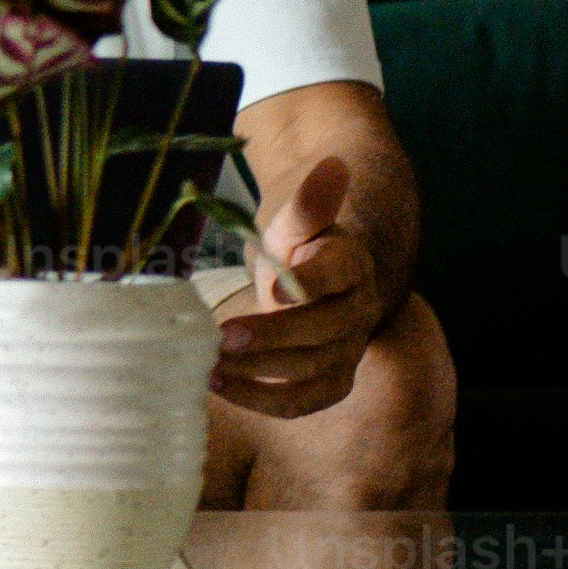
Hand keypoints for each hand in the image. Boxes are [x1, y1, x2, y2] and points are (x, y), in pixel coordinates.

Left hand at [214, 151, 386, 417]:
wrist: (309, 278)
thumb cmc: (296, 246)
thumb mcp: (293, 221)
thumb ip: (308, 202)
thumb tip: (334, 165)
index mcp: (350, 265)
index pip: (337, 275)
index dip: (309, 283)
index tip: (276, 287)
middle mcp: (356, 312)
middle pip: (323, 331)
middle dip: (273, 336)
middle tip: (223, 336)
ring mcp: (346, 351)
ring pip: (311, 371)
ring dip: (259, 371)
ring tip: (211, 364)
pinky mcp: (327, 381)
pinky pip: (302, 402)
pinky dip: (261, 400)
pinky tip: (219, 385)